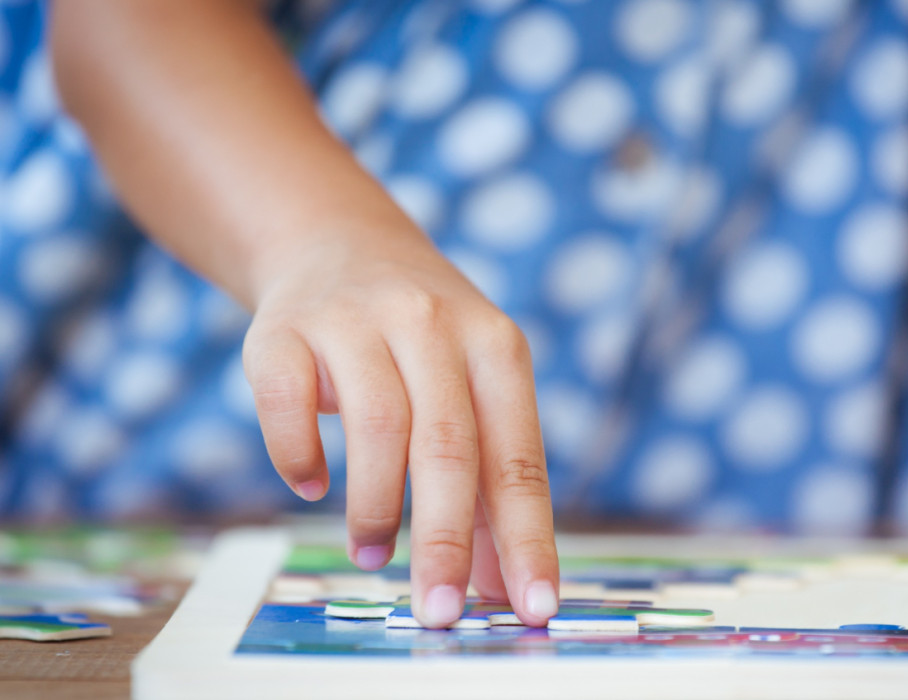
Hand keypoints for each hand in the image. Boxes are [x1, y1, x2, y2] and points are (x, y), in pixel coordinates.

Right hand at [241, 226, 558, 626]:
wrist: (340, 243)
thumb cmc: (425, 343)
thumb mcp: (474, 390)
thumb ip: (489, 484)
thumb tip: (503, 586)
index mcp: (496, 346)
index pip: (519, 458)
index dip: (527, 537)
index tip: (533, 608)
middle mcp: (432, 324)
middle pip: (448, 448)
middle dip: (446, 542)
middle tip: (441, 611)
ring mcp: (356, 320)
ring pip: (377, 426)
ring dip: (374, 508)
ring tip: (371, 554)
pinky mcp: (284, 329)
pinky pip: (288, 401)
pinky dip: (298, 455)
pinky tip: (312, 487)